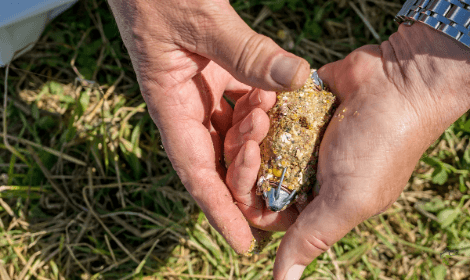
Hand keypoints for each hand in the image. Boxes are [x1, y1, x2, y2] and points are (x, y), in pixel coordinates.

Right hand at [107, 0, 310, 253]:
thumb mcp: (200, 18)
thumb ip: (247, 51)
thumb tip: (298, 80)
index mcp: (170, 104)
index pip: (196, 171)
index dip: (220, 210)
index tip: (245, 242)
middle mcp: (185, 105)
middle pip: (217, 161)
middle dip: (247, 182)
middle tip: (282, 202)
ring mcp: (201, 90)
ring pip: (232, 133)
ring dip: (258, 142)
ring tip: (283, 147)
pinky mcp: (215, 72)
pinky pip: (241, 102)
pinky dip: (261, 108)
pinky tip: (278, 106)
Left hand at [226, 22, 469, 278]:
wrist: (401, 82)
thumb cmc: (378, 146)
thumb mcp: (348, 200)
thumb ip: (312, 237)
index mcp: (314, 201)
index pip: (263, 210)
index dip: (247, 192)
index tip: (250, 162)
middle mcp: (303, 172)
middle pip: (253, 174)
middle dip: (247, 153)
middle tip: (254, 128)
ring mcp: (299, 139)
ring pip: (255, 142)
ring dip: (251, 126)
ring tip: (259, 107)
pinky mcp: (297, 108)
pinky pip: (265, 113)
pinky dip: (260, 105)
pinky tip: (261, 94)